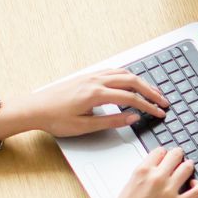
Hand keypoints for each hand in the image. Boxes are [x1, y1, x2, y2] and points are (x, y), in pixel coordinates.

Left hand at [15, 69, 167, 136]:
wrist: (34, 108)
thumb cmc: (54, 119)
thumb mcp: (84, 126)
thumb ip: (111, 121)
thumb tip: (132, 117)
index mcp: (96, 94)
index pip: (131, 98)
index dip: (148, 106)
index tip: (159, 112)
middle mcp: (96, 81)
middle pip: (132, 81)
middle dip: (151, 91)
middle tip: (163, 101)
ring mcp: (91, 76)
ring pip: (124, 73)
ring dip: (141, 82)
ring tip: (152, 91)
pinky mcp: (87, 76)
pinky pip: (113, 71)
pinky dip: (128, 75)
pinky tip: (131, 81)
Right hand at [103, 147, 197, 197]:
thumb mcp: (128, 187)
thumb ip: (142, 177)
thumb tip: (152, 171)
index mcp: (142, 171)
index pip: (160, 151)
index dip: (164, 154)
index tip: (165, 157)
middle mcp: (157, 178)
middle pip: (175, 155)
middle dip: (177, 156)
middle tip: (177, 160)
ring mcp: (169, 191)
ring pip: (187, 167)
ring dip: (188, 167)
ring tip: (186, 170)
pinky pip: (197, 190)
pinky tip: (194, 185)